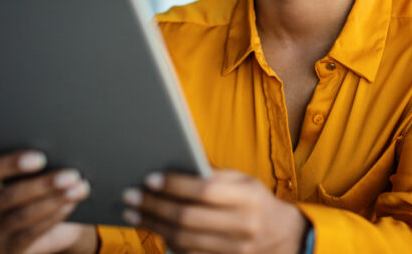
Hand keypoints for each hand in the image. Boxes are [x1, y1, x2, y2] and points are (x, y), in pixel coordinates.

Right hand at [0, 150, 97, 253]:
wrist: (53, 224)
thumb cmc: (41, 189)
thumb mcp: (37, 174)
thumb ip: (37, 165)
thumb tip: (59, 154)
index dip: (12, 164)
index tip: (41, 158)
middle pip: (7, 196)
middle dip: (43, 184)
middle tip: (71, 175)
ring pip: (21, 215)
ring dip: (54, 200)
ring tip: (78, 189)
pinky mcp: (7, 250)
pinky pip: (30, 234)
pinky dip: (53, 217)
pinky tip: (69, 205)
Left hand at [121, 169, 308, 253]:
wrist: (281, 236)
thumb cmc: (255, 200)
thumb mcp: (243, 181)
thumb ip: (215, 176)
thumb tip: (174, 167)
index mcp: (248, 198)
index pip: (205, 191)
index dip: (175, 185)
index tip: (150, 178)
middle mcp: (242, 226)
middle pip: (188, 219)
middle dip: (155, 206)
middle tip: (130, 196)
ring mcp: (233, 250)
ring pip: (182, 240)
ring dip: (152, 225)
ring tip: (132, 212)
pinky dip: (165, 241)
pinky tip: (151, 227)